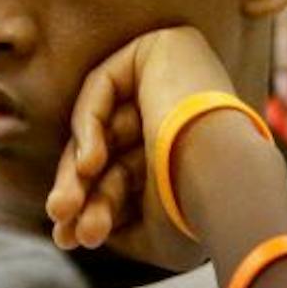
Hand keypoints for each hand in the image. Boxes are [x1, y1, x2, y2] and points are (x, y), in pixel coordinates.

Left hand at [44, 26, 238, 264]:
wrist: (225, 181)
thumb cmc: (194, 215)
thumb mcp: (150, 232)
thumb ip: (115, 218)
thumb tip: (75, 223)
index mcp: (194, 153)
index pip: (130, 176)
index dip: (96, 206)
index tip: (71, 238)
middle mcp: (187, 113)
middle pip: (113, 151)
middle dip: (82, 190)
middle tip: (61, 224)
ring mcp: (175, 78)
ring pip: (104, 123)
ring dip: (77, 171)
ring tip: (65, 208)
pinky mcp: (162, 48)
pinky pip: (103, 85)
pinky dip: (87, 125)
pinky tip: (89, 165)